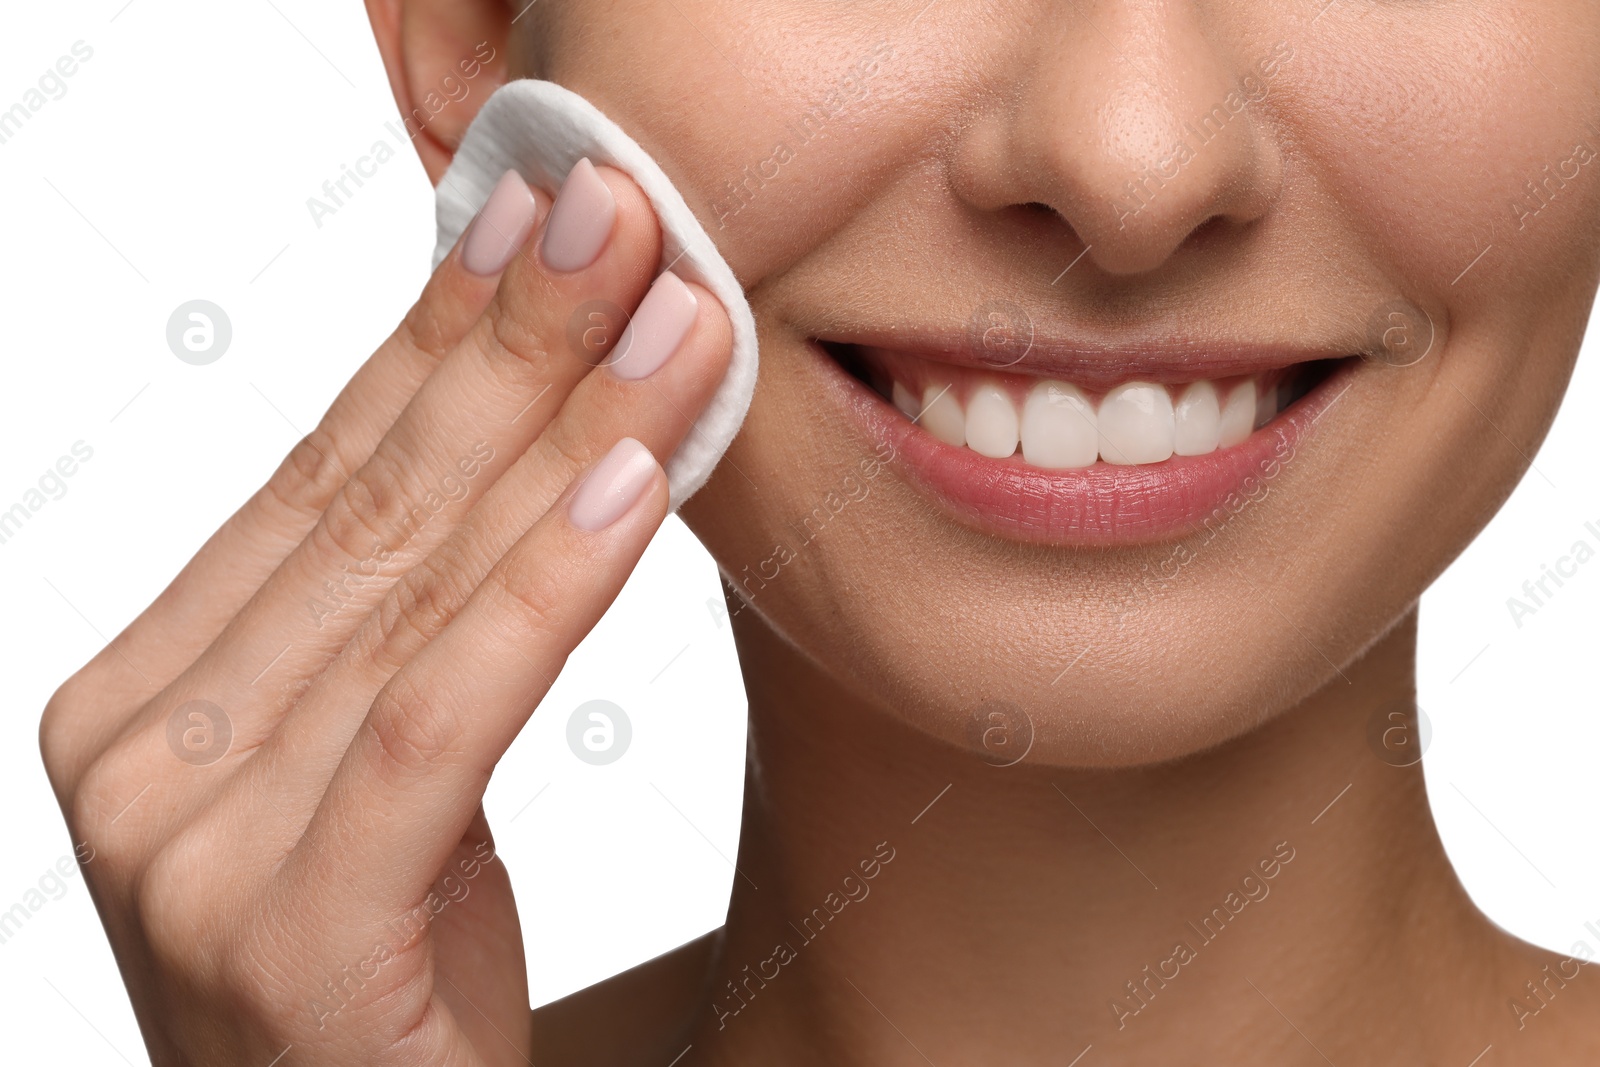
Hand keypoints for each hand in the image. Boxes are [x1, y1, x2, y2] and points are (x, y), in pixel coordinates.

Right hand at [38, 161, 732, 1065]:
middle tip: (623, 219)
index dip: (438, 336)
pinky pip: (441, 716)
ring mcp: (188, 846)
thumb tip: (521, 430)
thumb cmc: (390, 975)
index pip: (318, 478)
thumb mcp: (388, 768)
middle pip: (368, 508)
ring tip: (674, 322)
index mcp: (141, 697)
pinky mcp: (292, 930)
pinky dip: (545, 590)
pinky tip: (635, 483)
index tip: (540, 223)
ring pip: (414, 593)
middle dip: (514, 348)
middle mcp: (132, 756)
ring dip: (565, 436)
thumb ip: (405, 615)